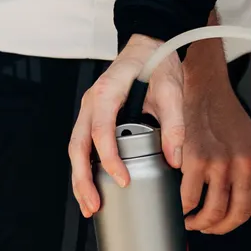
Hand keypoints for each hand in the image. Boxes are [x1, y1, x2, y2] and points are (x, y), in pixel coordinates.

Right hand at [72, 34, 173, 216]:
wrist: (150, 45)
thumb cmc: (157, 63)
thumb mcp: (172, 90)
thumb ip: (174, 124)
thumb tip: (174, 159)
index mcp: (107, 92)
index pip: (100, 131)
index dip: (109, 158)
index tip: (122, 179)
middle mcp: (91, 102)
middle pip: (77, 146)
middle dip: (83, 179)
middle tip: (94, 205)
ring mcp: (89, 110)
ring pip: (75, 149)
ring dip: (80, 178)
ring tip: (90, 205)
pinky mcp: (93, 117)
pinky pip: (83, 146)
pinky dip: (85, 168)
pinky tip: (93, 188)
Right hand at [177, 42, 250, 233]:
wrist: (205, 87)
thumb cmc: (222, 114)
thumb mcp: (248, 142)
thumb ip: (246, 169)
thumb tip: (234, 199)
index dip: (232, 220)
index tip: (218, 221)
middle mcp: (246, 165)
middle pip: (234, 216)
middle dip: (215, 228)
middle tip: (201, 226)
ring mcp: (223, 164)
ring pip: (212, 213)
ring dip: (198, 223)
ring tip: (189, 219)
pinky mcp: (198, 160)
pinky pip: (189, 199)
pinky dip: (182, 209)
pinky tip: (179, 206)